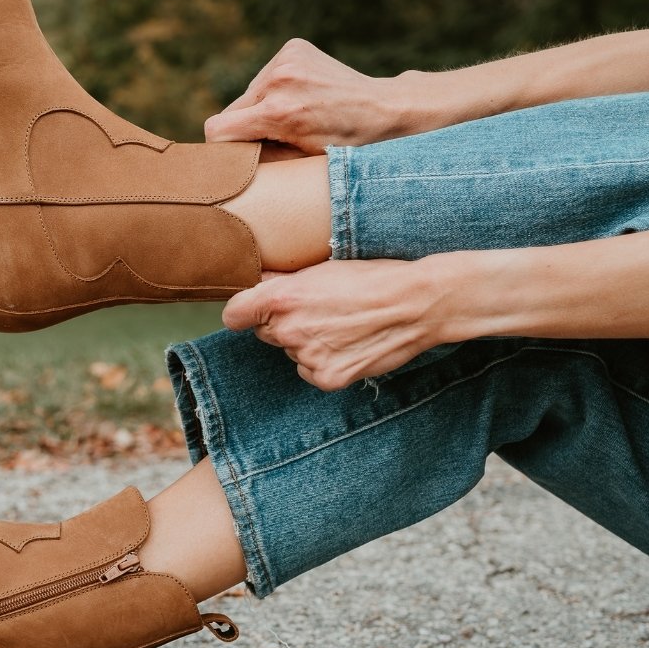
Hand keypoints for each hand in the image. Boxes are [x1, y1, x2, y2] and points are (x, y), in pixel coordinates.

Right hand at [204, 39, 405, 153]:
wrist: (382, 110)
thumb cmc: (344, 146)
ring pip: (248, 94)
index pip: (217, 129)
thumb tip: (227, 158)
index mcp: (279, 113)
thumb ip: (258, 159)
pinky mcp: (292, 48)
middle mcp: (278, 81)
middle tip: (276, 137)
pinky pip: (264, 77)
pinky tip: (300, 97)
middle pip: (232, 111)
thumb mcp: (299, 162)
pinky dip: (275, 90)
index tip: (239, 154)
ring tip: (294, 115)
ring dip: (261, 107)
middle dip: (246, 127)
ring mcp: (286, 59)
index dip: (222, 146)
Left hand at [222, 259, 449, 390]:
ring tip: (341, 327)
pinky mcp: (326, 378)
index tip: (253, 312)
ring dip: (307, 343)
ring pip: (291, 352)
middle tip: (318, 313)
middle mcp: (287, 330)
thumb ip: (283, 282)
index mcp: (280, 299)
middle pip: (265, 333)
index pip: (234, 315)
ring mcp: (307, 357)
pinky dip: (324, 362)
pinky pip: (310, 371)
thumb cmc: (371, 279)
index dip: (244, 313)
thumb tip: (257, 283)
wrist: (414, 305)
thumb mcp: (321, 269)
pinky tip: (348, 346)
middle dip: (282, 324)